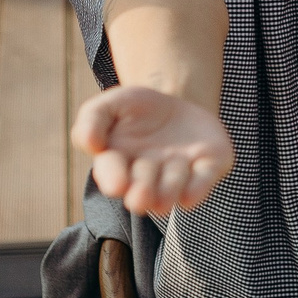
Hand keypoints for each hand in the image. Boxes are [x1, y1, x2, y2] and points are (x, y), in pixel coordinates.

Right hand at [74, 85, 234, 213]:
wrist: (177, 103)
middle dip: (143, 191)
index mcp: (118, 165)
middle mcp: (147, 179)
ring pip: (172, 192)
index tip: (118, 185)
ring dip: (170, 185)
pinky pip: (203, 184)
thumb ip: (92, 118)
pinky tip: (190, 195)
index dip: (115, 180)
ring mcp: (177, 177)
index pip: (112, 177)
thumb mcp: (110, 103)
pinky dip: (197, 189)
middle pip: (143, 191)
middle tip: (142, 194)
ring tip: (172, 162)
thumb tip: (91, 144)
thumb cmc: (136, 109)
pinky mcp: (205, 168)